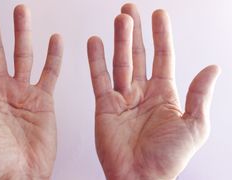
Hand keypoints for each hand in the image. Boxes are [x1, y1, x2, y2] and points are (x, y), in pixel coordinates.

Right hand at [87, 4, 219, 179]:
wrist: (140, 178)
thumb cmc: (167, 158)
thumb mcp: (193, 126)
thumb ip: (199, 95)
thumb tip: (211, 68)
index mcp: (165, 95)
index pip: (163, 57)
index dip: (161, 35)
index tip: (158, 15)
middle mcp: (143, 93)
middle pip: (139, 55)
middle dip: (136, 31)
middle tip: (130, 10)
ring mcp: (123, 99)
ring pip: (120, 62)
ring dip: (119, 40)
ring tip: (119, 20)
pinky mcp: (105, 106)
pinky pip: (100, 79)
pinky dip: (96, 60)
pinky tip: (94, 44)